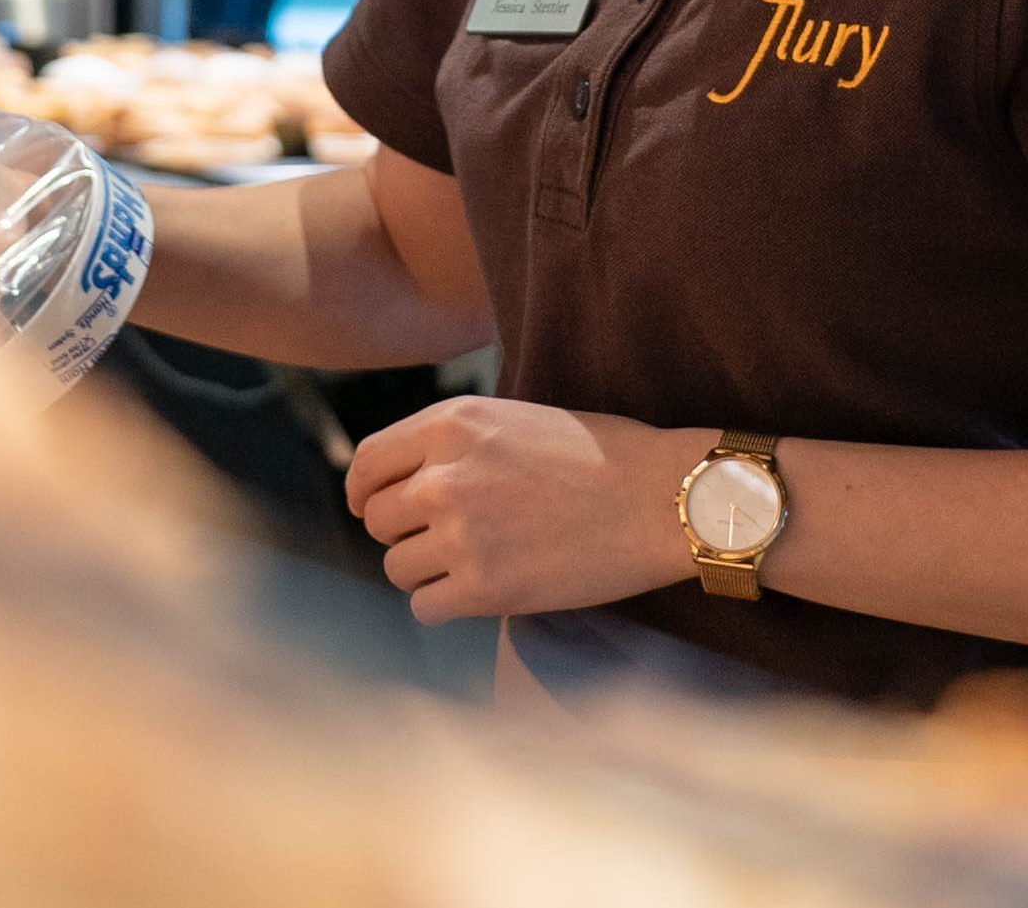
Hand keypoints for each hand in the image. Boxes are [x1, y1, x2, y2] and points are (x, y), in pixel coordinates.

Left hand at [343, 399, 701, 624]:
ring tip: (475, 562)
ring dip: (427, 570)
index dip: (363, 491)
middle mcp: (443, 476)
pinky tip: (481, 591)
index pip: (367, 463)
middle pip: (378, 519)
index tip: (370, 508)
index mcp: (450, 424)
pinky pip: (426, 607)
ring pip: (398, 567)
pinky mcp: (485, 588)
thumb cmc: (602, 456)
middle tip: (445, 539)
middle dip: (404, 532)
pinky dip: (446, 604)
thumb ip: (454, 444)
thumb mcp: (514, 420)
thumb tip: (402, 481)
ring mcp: (461, 534)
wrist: (664, 499)